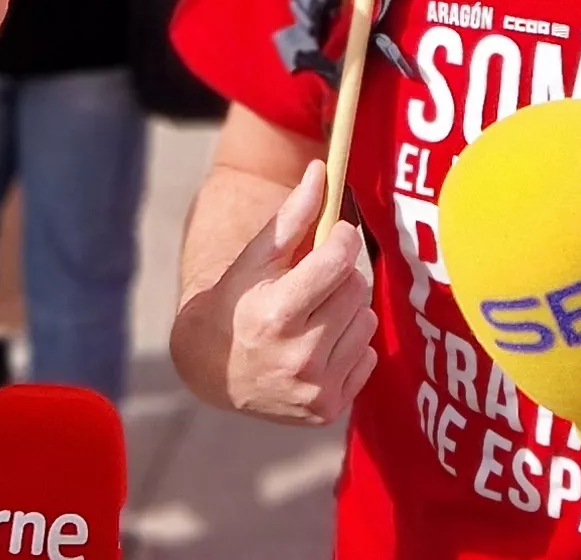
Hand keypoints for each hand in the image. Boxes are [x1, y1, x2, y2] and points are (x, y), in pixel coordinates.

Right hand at [193, 162, 378, 426]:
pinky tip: (317, 345)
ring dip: (347, 310)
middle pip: (356, 289)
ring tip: (312, 315)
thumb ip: (293, 215)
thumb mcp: (256, 258)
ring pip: (366, 321)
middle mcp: (298, 357)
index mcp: (276, 314)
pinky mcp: (329, 409)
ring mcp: (315, 389)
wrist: (212, 370)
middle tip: (314, 280)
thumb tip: (323, 170)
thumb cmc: (235, 302)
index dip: (342, 239)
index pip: (339, 260)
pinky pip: (368, 356)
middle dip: (341, 275)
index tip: (334, 236)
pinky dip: (349, 345)